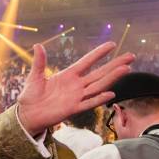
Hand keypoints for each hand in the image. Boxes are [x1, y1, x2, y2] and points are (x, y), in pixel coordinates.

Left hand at [17, 42, 133, 135]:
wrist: (27, 114)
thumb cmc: (31, 96)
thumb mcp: (35, 76)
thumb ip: (39, 62)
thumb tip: (38, 45)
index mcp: (67, 75)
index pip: (87, 62)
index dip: (98, 53)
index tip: (112, 44)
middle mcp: (75, 85)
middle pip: (99, 73)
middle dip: (114, 64)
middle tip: (131, 56)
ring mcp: (76, 97)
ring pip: (98, 86)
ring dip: (112, 78)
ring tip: (126, 69)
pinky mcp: (72, 109)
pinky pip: (88, 103)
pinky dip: (98, 99)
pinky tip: (111, 93)